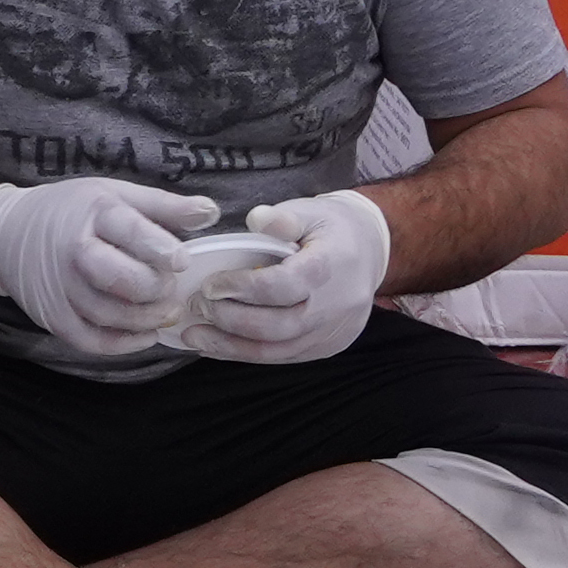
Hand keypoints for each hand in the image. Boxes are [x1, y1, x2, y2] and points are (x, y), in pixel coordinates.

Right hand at [0, 177, 222, 361]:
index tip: (182, 261)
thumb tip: (210, 212)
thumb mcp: (115, 194)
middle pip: (120, 279)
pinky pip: (93, 340)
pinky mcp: (53, 317)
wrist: (8, 235)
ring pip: (110, 315)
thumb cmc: (72, 211)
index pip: (130, 231)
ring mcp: (60, 289)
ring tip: (166, 311)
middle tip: (172, 287)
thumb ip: (163, 206)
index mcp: (93, 212)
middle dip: (156, 288)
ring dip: (147, 319)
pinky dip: (125, 343)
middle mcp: (73, 251)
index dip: (161, 249)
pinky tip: (146, 334)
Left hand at [187, 187, 393, 365]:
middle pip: (276, 326)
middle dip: (230, 319)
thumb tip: (256, 218)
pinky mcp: (326, 347)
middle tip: (198, 307)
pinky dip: (247, 354)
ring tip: (195, 337)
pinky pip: (283, 357)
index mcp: (330, 267)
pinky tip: (218, 346)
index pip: (280, 286)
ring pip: (277, 350)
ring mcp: (332, 332)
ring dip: (231, 347)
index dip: (240, 288)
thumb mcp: (311, 210)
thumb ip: (282, 217)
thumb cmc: (333, 228)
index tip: (209, 285)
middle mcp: (335, 306)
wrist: (372, 252)